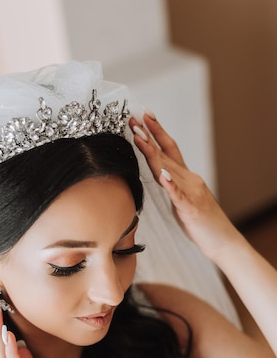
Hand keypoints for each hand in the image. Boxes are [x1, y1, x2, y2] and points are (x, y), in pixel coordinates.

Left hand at [129, 113, 238, 261]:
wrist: (223, 240)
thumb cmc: (202, 222)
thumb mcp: (182, 199)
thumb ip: (172, 185)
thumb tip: (159, 173)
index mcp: (186, 177)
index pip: (169, 149)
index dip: (156, 132)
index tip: (143, 117)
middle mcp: (189, 180)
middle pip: (166, 154)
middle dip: (149, 136)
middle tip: (134, 120)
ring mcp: (191, 193)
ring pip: (169, 170)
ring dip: (153, 154)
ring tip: (140, 139)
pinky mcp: (191, 209)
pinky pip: (179, 196)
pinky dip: (170, 185)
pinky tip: (162, 175)